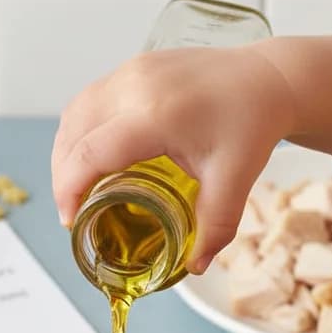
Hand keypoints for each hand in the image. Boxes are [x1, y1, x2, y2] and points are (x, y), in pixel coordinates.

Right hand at [51, 44, 295, 271]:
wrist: (268, 78)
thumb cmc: (252, 124)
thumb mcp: (235, 181)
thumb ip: (215, 227)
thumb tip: (194, 266)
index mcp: (155, 115)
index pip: (90, 154)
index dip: (69, 191)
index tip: (72, 221)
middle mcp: (135, 86)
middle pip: (72, 134)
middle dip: (63, 177)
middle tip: (73, 212)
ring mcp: (131, 71)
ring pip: (74, 114)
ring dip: (66, 151)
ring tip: (77, 187)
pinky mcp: (133, 67)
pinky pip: (89, 99)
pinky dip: (80, 130)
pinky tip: (91, 155)